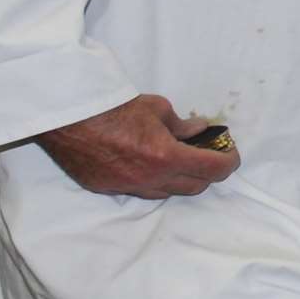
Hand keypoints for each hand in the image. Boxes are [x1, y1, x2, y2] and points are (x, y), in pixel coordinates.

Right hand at [35, 94, 240, 198]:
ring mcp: (128, 188)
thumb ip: (182, 124)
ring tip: (181, 157)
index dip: (229, 161)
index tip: (231, 152)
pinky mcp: (108, 189)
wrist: (68, 116)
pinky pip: (142, 191)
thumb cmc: (113, 106)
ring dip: (181, 178)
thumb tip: (199, 131)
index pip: (213, 170)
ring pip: (169, 192)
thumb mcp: (157, 108)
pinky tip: (151, 162)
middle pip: (196, 186)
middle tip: (209, 152)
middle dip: (208, 171)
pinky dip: (155, 179)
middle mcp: (150, 179)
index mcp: (166, 157)